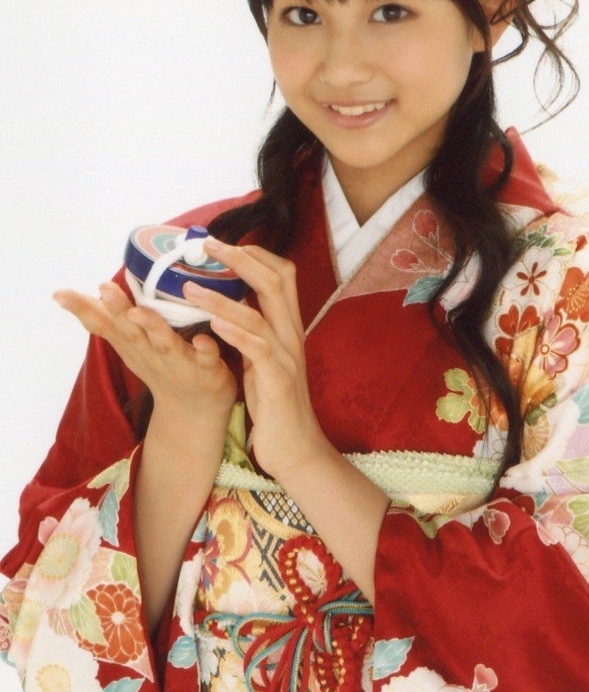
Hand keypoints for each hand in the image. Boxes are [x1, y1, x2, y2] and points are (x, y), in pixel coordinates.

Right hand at [53, 281, 237, 429]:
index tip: (62, 294)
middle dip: (117, 310)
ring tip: (139, 312)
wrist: (194, 412)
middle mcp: (151, 352)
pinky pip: (207, 358)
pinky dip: (205, 349)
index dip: (84, 309)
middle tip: (105, 288)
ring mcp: (179, 363)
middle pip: (131, 331)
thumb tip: (61, 295)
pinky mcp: (207, 370)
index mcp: (132, 344)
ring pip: (165, 343)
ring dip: (153, 327)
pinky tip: (203, 340)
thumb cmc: (159, 367)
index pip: (104, 325)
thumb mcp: (126, 345)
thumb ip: (101, 319)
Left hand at [182, 239, 328, 480]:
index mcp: (288, 326)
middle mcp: (291, 334)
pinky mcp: (278, 382)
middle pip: (275, 281)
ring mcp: (287, 357)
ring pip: (258, 314)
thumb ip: (253, 329)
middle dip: (240, 259)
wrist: (296, 447)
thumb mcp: (264, 357)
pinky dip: (235, 333)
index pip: (281, 275)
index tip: (224, 243)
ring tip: (188, 288)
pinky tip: (212, 325)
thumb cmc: (274, 402)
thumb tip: (229, 304)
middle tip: (207, 245)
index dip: (255, 254)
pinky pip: (258, 350)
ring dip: (222, 298)